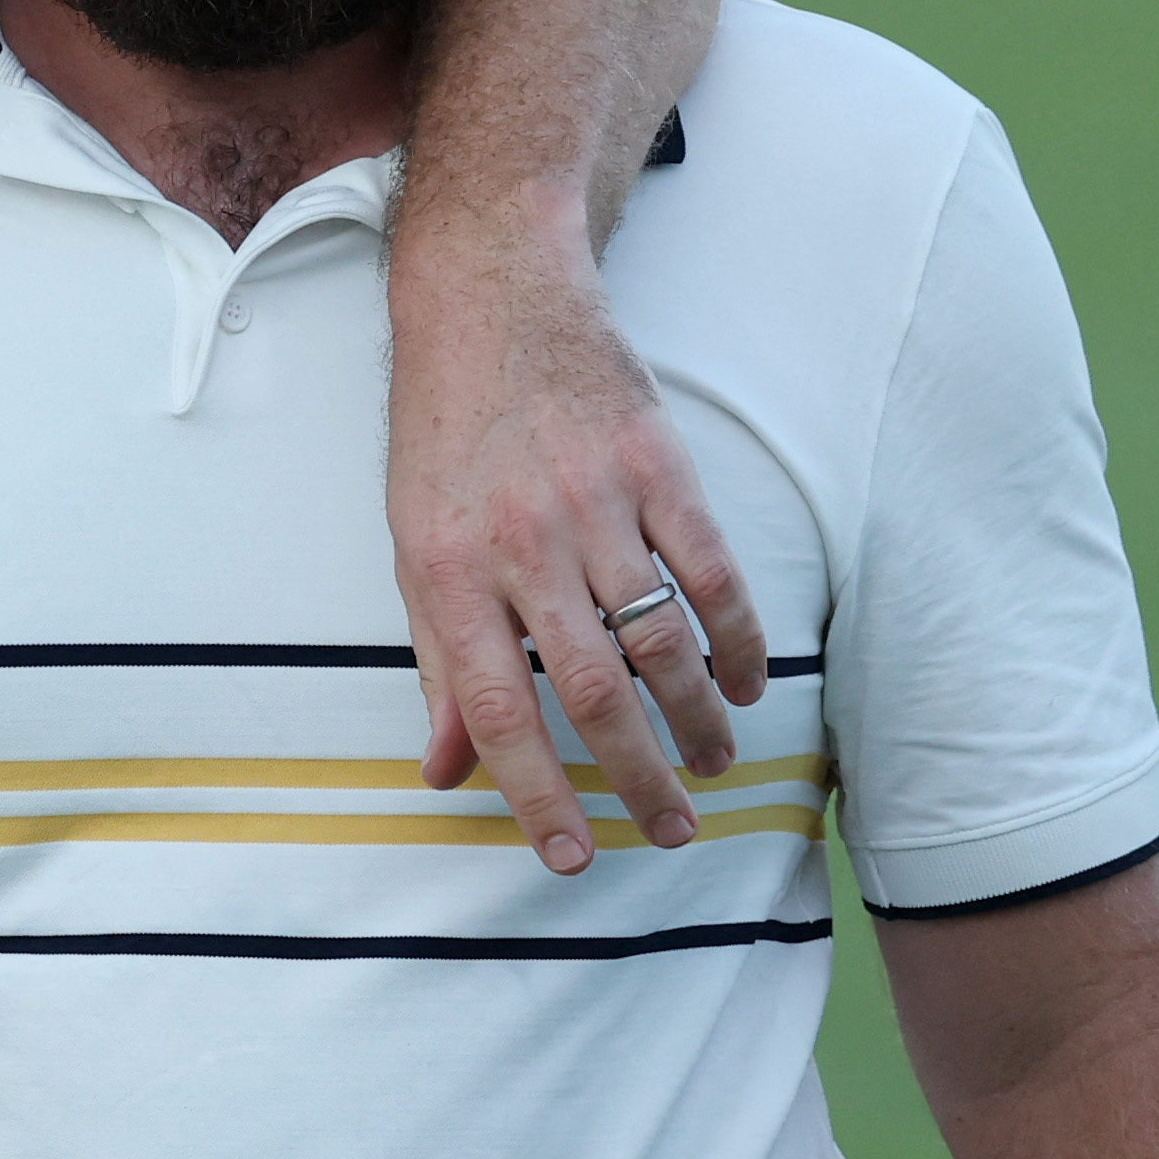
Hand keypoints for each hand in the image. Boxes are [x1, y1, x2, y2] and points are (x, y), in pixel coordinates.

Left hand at [387, 202, 764, 871]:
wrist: (491, 301)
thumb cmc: (445, 435)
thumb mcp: (412, 545)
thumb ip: (437, 661)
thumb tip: (441, 770)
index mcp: (447, 569)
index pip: (498, 709)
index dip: (536, 793)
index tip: (572, 857)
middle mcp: (522, 541)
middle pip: (596, 690)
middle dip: (639, 778)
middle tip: (670, 831)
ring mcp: (595, 500)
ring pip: (663, 641)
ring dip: (699, 720)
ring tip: (713, 764)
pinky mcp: (657, 464)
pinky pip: (711, 571)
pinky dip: (738, 638)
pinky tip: (747, 681)